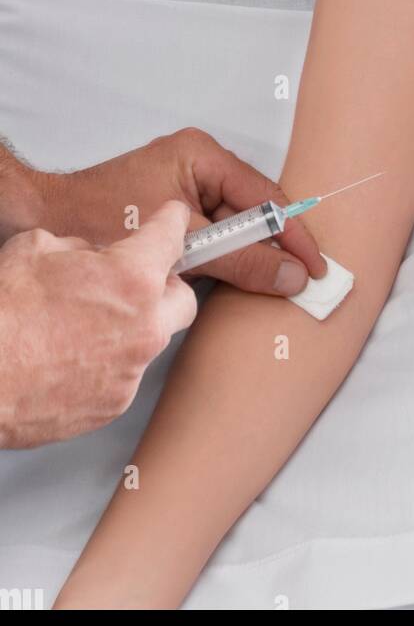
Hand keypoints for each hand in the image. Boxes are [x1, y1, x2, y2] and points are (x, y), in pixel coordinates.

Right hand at [0, 200, 197, 447]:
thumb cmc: (3, 314)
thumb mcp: (37, 248)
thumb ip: (81, 248)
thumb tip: (92, 256)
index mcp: (132, 278)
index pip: (172, 237)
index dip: (170, 223)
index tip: (172, 221)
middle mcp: (145, 326)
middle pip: (184, 299)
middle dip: (164, 287)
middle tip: (136, 283)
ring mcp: (132, 370)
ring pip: (152, 340)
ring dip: (132, 328)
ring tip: (86, 326)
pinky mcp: (115, 404)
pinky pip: (125, 374)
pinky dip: (108, 363)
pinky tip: (72, 358)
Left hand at [26, 129, 327, 296]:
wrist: (45, 221)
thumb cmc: (98, 218)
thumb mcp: (180, 243)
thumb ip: (239, 260)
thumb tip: (289, 276)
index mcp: (203, 156)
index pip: (265, 196)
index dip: (293, 235)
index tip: (315, 266)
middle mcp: (200, 167)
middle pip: (254, 213)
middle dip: (273, 249)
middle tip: (300, 283)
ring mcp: (188, 189)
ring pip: (236, 230)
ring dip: (247, 259)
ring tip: (272, 286)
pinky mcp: (178, 214)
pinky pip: (216, 238)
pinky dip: (224, 262)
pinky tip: (231, 282)